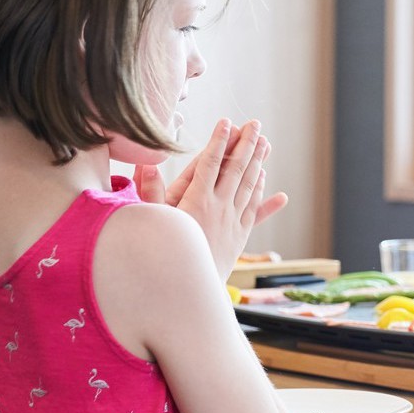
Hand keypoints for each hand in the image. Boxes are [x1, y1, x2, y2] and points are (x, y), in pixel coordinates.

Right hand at [145, 119, 290, 269]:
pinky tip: (267, 181)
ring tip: (265, 143)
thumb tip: (146, 164)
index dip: (220, 141)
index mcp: (197, 201)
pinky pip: (253, 208)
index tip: (227, 123)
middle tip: (255, 124)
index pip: (211, 163)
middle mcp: (219, 208)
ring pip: (249, 186)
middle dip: (246, 144)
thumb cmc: (166, 254)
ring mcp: (232, 221)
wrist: (190, 289)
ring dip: (258, 163)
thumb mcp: (154, 222)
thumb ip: (150, 192)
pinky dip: (261, 193)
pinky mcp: (239, 235)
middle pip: (236, 169)